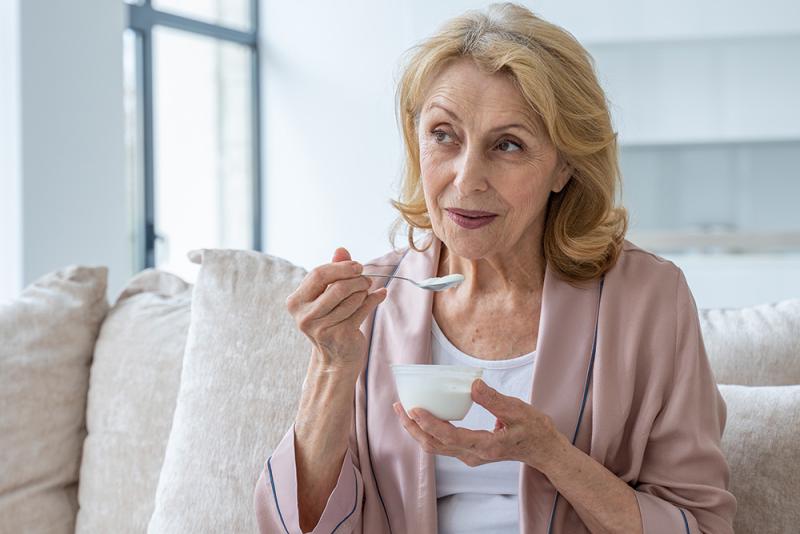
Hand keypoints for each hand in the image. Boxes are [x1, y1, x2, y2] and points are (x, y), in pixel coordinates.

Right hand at [286, 247, 386, 372]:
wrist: (335, 358)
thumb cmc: (330, 319)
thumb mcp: (326, 294)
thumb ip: (333, 271)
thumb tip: (341, 249)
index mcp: (296, 302)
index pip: (318, 275)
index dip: (341, 267)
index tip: (357, 266)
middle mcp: (304, 316)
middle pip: (338, 286)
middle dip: (357, 280)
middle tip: (366, 279)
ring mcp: (322, 328)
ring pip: (352, 298)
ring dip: (364, 292)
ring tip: (366, 292)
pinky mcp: (341, 335)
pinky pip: (363, 309)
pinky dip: (374, 299)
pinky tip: (380, 295)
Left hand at [393, 379, 565, 470]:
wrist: (544, 450)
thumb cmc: (534, 429)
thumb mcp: (518, 410)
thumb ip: (494, 400)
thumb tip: (473, 385)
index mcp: (485, 446)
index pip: (449, 437)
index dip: (428, 424)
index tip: (413, 409)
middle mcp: (474, 455)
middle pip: (434, 445)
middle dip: (413, 427)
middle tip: (398, 406)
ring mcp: (471, 456)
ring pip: (436, 447)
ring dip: (418, 430)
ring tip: (404, 410)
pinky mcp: (470, 452)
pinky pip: (443, 444)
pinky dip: (429, 431)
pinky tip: (423, 416)